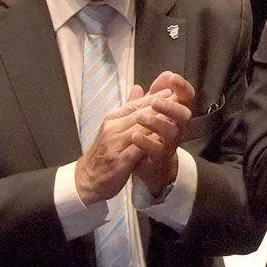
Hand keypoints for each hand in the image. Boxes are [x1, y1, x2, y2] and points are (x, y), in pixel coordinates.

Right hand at [74, 86, 189, 203]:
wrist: (87, 178)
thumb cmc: (104, 152)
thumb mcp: (114, 127)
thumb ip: (129, 109)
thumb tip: (139, 88)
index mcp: (112, 118)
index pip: (136, 104)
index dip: (155, 97)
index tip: (172, 92)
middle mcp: (112, 128)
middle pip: (140, 114)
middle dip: (160, 106)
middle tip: (179, 100)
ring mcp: (115, 144)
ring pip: (140, 128)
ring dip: (158, 122)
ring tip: (175, 116)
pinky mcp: (119, 160)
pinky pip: (138, 148)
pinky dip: (151, 142)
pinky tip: (164, 139)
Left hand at [134, 72, 194, 189]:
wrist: (146, 163)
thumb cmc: (150, 133)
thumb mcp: (150, 110)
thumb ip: (155, 93)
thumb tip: (164, 74)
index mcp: (176, 113)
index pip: (186, 97)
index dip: (182, 86)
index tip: (172, 77)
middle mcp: (177, 127)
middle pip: (184, 114)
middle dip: (170, 106)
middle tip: (155, 101)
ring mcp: (170, 143)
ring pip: (172, 131)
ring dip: (156, 122)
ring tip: (140, 117)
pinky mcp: (160, 157)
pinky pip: (157, 149)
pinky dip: (146, 142)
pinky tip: (135, 135)